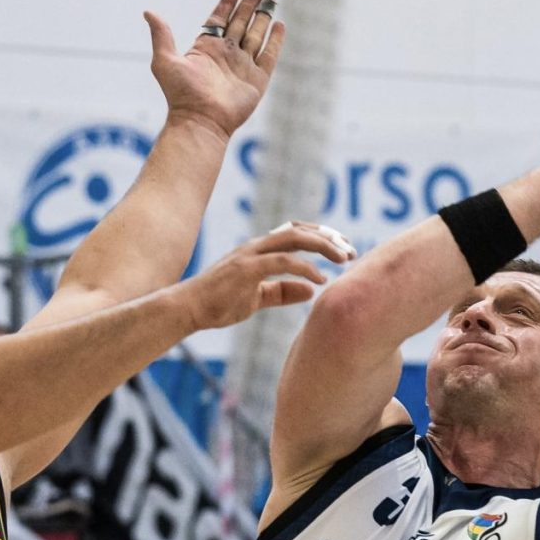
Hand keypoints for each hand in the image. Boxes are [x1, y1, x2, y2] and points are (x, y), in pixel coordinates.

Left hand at [143, 0, 285, 140]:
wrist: (201, 120)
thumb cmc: (181, 95)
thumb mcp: (165, 61)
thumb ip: (161, 35)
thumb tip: (149, 12)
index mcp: (207, 48)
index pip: (220, 19)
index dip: (227, 3)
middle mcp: (226, 55)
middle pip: (240, 23)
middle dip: (249, 4)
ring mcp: (243, 66)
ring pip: (256, 35)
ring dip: (263, 17)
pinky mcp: (257, 79)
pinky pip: (269, 56)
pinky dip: (275, 41)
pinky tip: (279, 25)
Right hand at [182, 223, 355, 329]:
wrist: (187, 310)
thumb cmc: (218, 304)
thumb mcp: (257, 299)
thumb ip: (283, 293)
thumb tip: (312, 291)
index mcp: (259, 250)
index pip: (295, 232)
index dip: (321, 236)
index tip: (343, 247)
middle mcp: (256, 246)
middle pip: (299, 230)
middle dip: (329, 237)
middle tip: (351, 251)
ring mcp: (250, 255)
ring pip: (294, 238)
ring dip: (323, 246)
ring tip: (344, 259)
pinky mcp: (246, 269)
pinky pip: (282, 262)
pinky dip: (305, 268)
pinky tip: (320, 280)